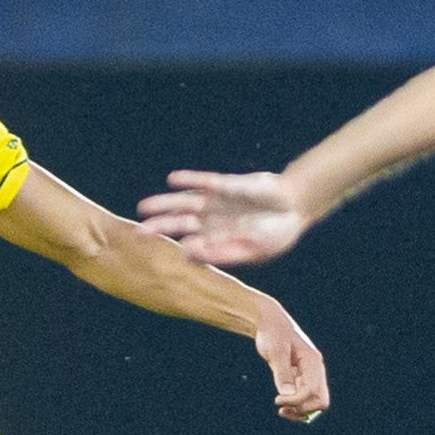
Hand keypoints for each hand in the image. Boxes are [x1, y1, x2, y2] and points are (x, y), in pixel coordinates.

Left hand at [138, 170, 310, 266]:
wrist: (296, 206)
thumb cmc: (276, 234)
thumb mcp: (252, 251)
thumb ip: (222, 254)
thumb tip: (189, 255)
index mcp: (219, 241)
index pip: (192, 247)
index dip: (179, 250)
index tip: (170, 254)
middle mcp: (213, 221)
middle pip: (180, 224)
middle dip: (160, 227)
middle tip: (138, 233)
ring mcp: (217, 203)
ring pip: (184, 203)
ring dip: (164, 204)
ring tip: (143, 207)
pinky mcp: (226, 185)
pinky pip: (204, 182)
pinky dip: (189, 180)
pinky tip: (173, 179)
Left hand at [253, 298, 330, 423]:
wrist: (270, 324)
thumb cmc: (273, 333)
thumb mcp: (275, 351)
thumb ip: (282, 372)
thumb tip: (286, 394)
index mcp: (312, 362)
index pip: (311, 390)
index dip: (296, 400)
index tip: (277, 400)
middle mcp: (315, 370)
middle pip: (320, 401)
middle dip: (303, 409)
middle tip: (282, 408)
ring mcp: (310, 375)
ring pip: (314, 403)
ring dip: (301, 411)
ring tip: (282, 410)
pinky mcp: (302, 379)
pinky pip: (306, 399)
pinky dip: (297, 407)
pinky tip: (283, 405)